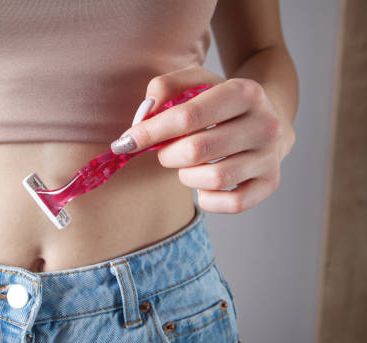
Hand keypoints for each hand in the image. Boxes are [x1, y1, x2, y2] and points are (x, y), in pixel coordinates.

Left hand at [111, 66, 290, 212]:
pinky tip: (204, 185)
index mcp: (245, 92)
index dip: (150, 132)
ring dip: (187, 176)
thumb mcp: (197, 83)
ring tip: (187, 166)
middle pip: (196, 150)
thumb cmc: (219, 103)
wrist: (266, 120)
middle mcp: (265, 124)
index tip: (126, 142)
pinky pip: (233, 203)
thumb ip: (166, 87)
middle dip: (168, 155)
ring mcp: (270, 156)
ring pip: (214, 179)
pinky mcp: (271, 183)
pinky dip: (209, 199)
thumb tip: (145, 113)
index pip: (187, 116)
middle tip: (165, 152)